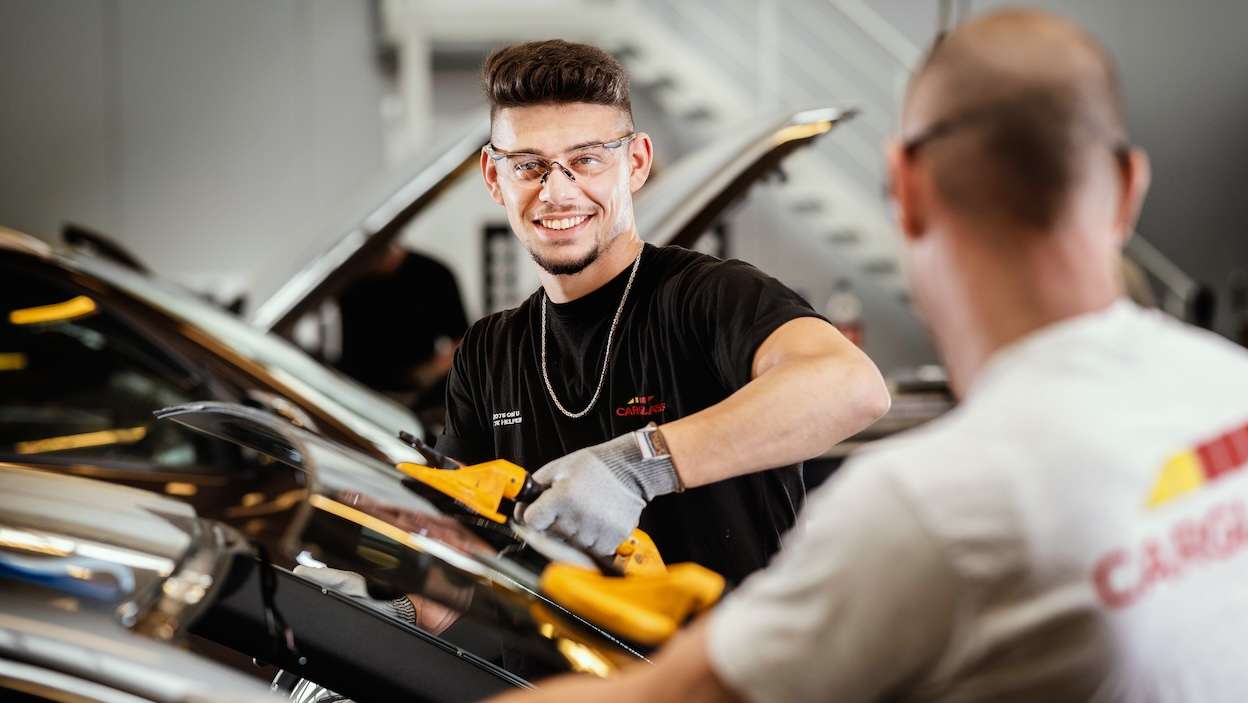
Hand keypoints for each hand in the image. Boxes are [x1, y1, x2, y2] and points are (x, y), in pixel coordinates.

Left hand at [517, 431, 679, 556]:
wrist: (628, 470)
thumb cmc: (592, 467)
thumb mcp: (557, 468)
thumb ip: (534, 488)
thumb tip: (519, 513)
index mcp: (562, 497)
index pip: (532, 521)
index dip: (534, 515)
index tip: (541, 512)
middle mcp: (579, 516)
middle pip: (551, 535)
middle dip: (555, 523)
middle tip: (569, 507)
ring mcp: (597, 530)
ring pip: (571, 545)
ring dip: (574, 534)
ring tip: (585, 513)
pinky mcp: (612, 538)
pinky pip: (592, 550)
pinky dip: (592, 541)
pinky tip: (596, 523)